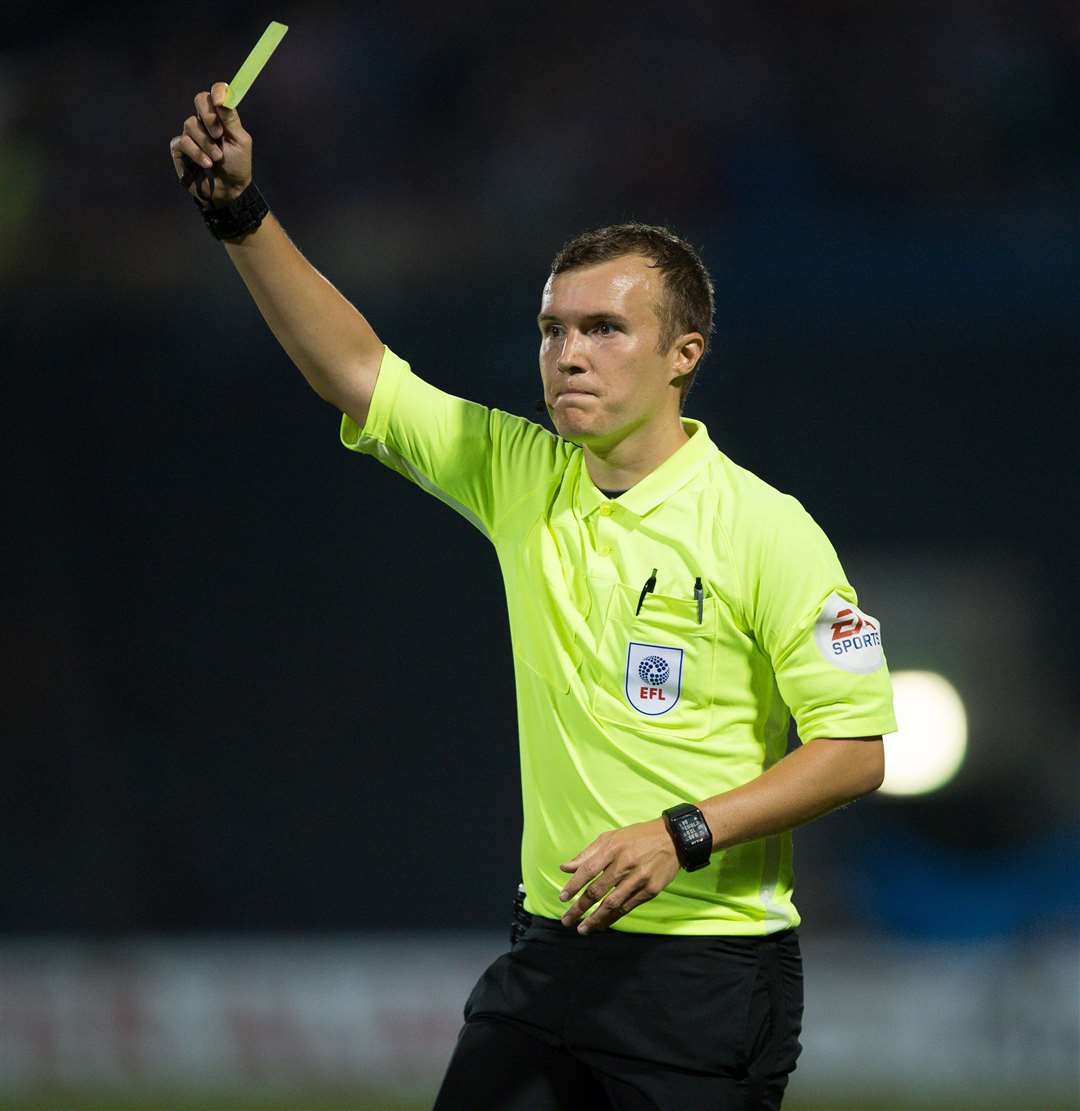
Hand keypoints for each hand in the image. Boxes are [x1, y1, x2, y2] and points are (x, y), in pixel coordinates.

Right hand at [169, 82, 252, 208]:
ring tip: (217, 159)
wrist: (229, 190)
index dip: (217, 92)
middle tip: (219, 135)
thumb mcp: (240, 142)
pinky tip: (206, 164)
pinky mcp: (179, 148)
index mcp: (221, 116)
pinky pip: (183, 142)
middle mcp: (204, 121)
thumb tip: (224, 95)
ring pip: (191, 124)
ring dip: (206, 144)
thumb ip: (231, 119)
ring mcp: (190, 133)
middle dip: (209, 117)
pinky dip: (196, 154)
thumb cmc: (237, 165)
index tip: (220, 102)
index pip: (215, 93)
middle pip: (199, 100)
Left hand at [558, 818, 679, 933]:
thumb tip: (565, 868)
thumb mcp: (611, 837)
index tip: (562, 898)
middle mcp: (625, 864)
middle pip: (597, 891)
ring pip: (612, 904)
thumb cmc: (637, 837)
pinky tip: (602, 924)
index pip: (587, 870)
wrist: (673, 839)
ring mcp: (639, 878)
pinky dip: (613, 918)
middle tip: (567, 920)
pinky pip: (628, 908)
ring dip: (595, 919)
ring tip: (582, 929)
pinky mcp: (650, 890)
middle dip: (579, 908)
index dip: (573, 886)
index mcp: (612, 848)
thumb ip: (587, 854)